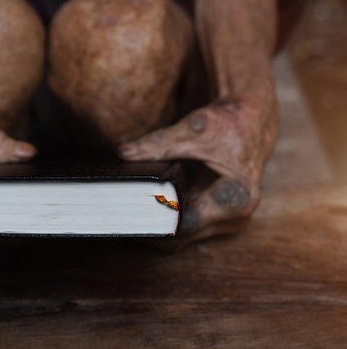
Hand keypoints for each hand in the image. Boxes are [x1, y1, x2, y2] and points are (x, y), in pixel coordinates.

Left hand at [118, 93, 277, 243]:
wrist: (250, 122)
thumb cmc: (229, 124)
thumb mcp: (194, 130)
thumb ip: (158, 143)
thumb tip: (123, 153)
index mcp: (235, 198)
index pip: (184, 224)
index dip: (153, 221)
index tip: (124, 214)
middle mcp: (232, 218)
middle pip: (178, 238)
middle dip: (147, 228)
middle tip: (113, 217)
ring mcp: (222, 223)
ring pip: (177, 240)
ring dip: (151, 229)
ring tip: (119, 216)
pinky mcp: (211, 220)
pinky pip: (179, 230)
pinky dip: (159, 223)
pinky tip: (135, 212)